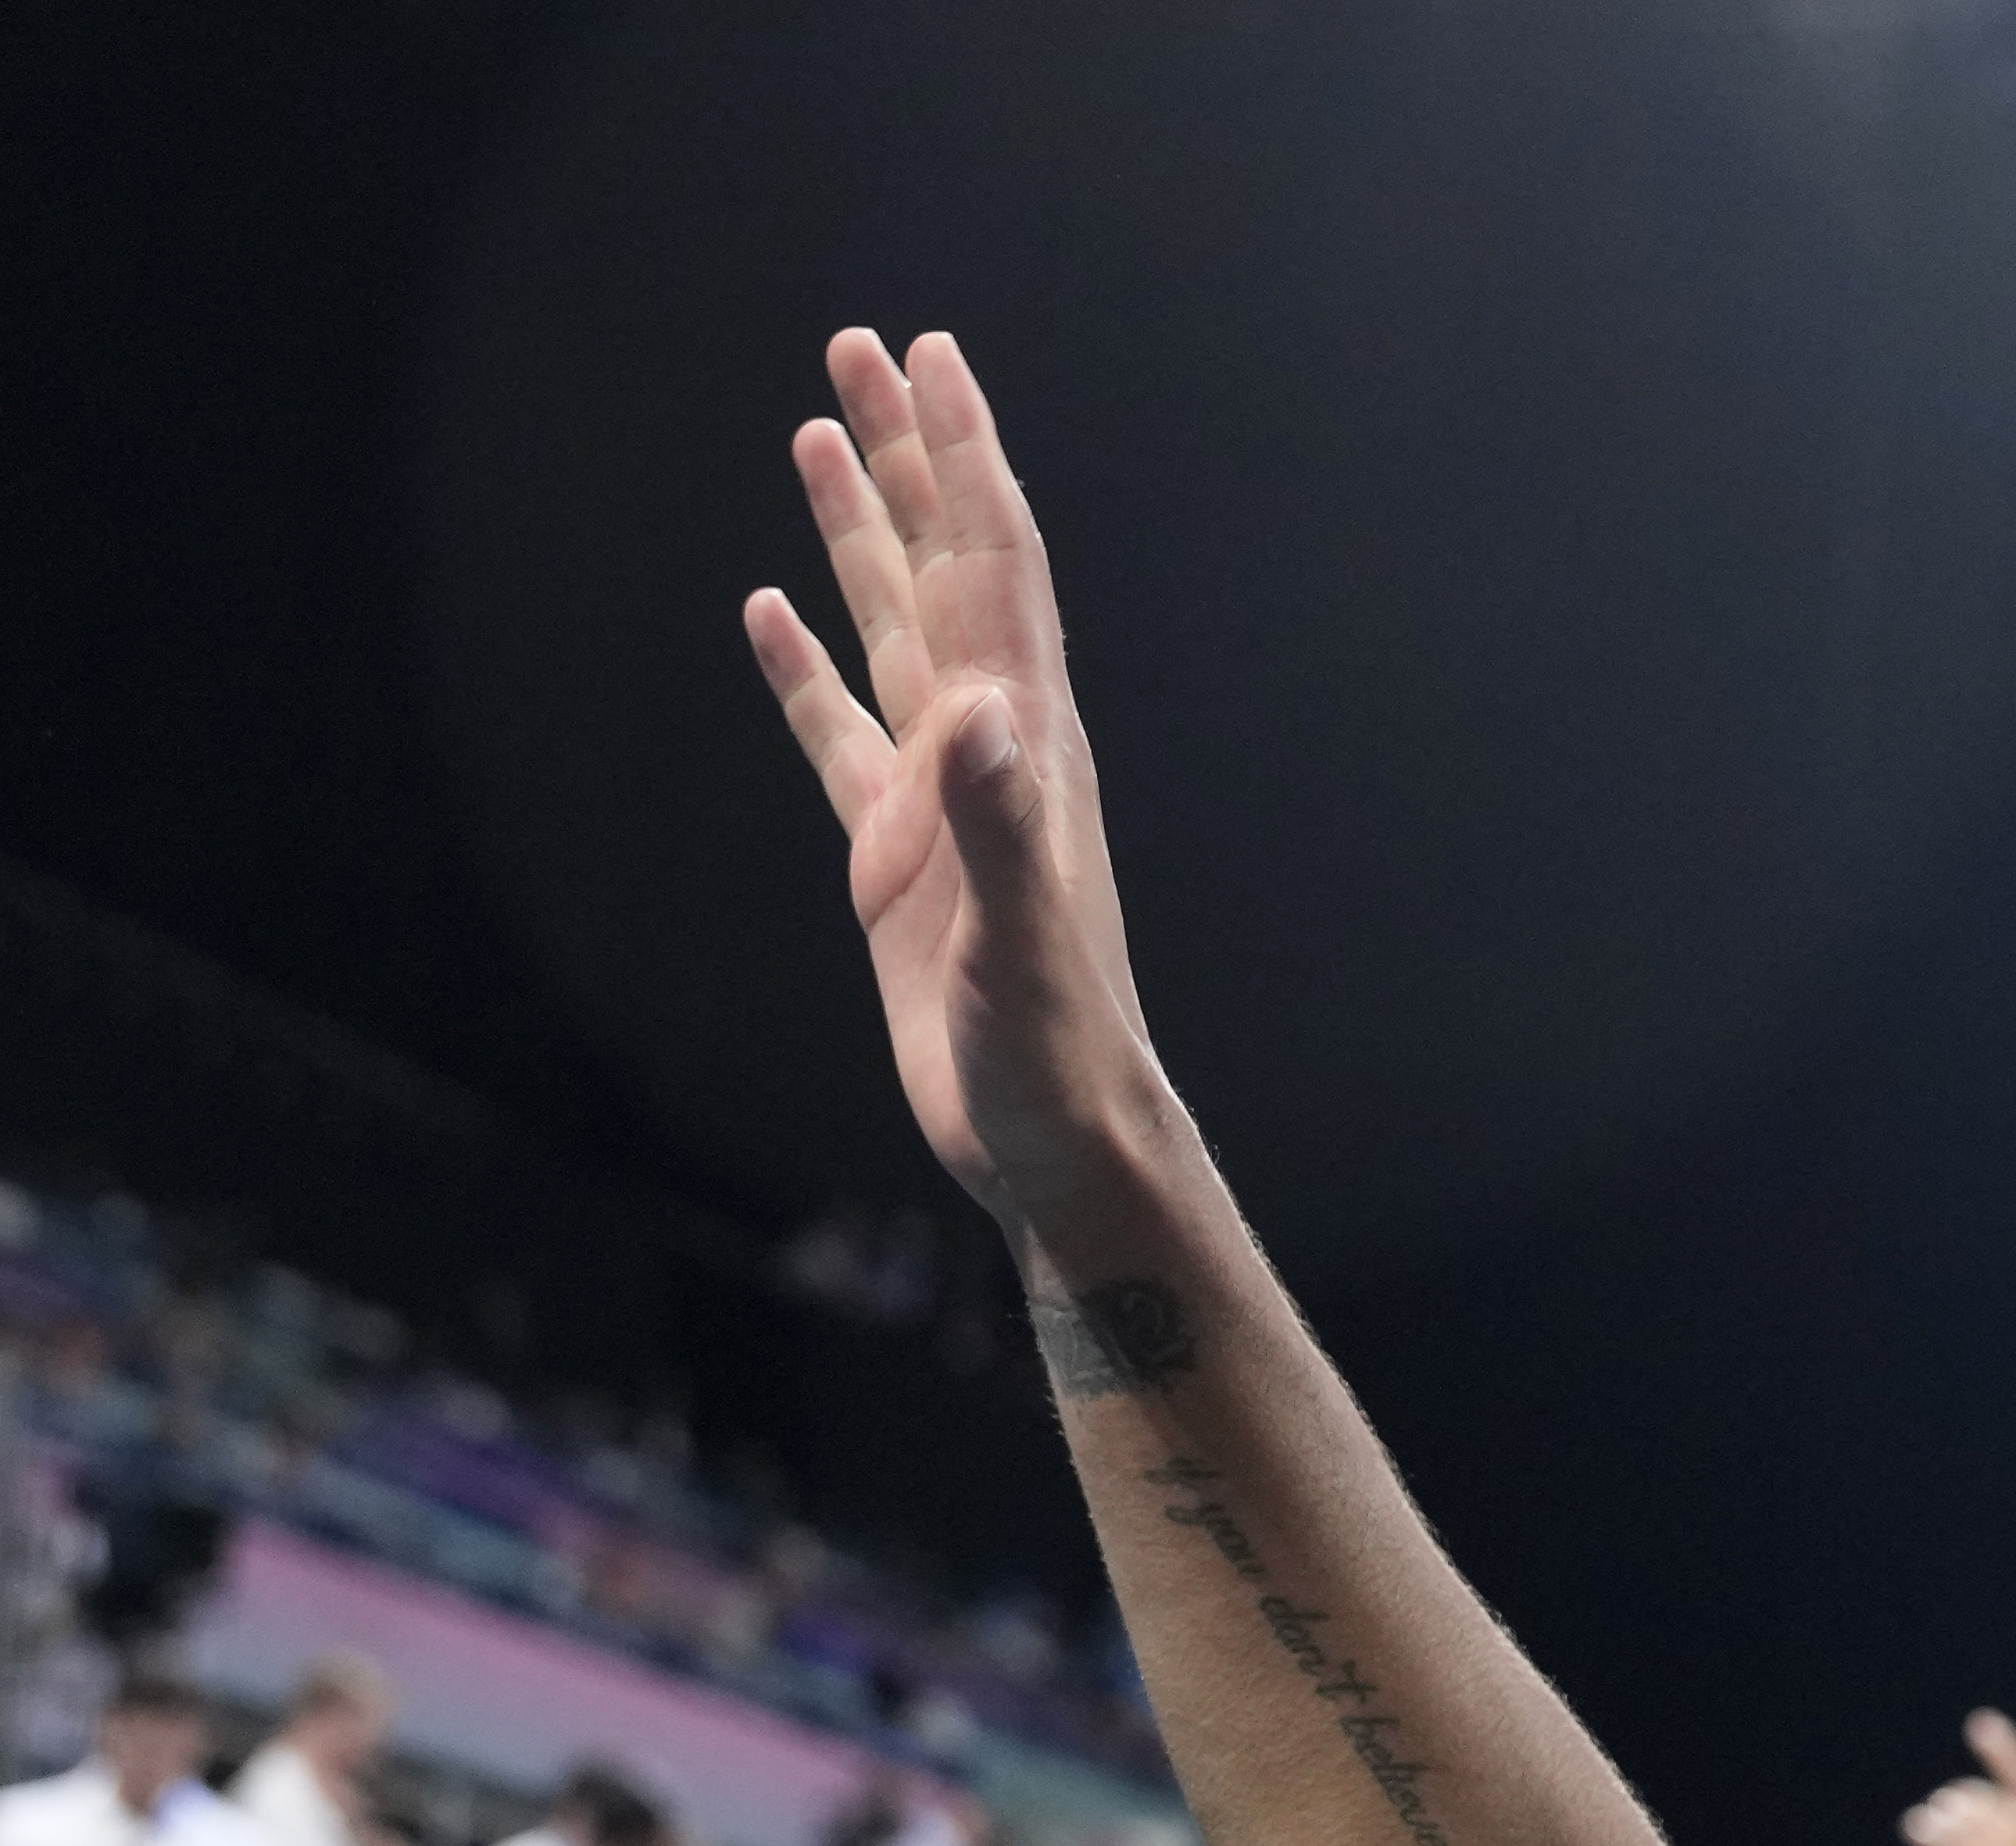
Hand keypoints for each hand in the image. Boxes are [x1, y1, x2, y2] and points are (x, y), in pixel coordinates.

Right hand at [741, 332, 1180, 1236]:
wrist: (1056, 1139)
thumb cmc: (1053, 1054)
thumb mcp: (1021, 941)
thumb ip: (999, 826)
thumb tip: (978, 710)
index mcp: (1024, 749)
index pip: (994, 569)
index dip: (963, 461)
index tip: (931, 360)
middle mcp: (989, 752)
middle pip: (945, 567)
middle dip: (908, 458)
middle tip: (864, 347)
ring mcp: (940, 800)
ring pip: (894, 628)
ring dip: (860, 533)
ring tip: (818, 431)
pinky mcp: (897, 859)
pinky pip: (841, 735)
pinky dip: (806, 668)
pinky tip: (768, 609)